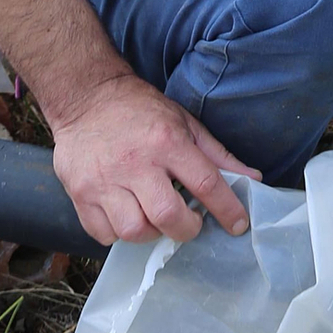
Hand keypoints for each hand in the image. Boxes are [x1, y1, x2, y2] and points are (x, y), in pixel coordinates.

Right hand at [50, 73, 259, 244]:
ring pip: (133, 231)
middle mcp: (135, 164)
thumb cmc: (141, 111)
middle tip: (190, 222)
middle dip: (186, 229)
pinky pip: (104, 234)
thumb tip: (252, 179)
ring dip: (152, 233)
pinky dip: (119, 233)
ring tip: (155, 217)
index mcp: (167, 142)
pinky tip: (128, 215)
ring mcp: (104, 181)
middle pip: (167, 216)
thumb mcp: (185, 123)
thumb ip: (218, 155)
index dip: (227, 210)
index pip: (206, 184)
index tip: (238, 225)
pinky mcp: (79, 194)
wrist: (86, 98)